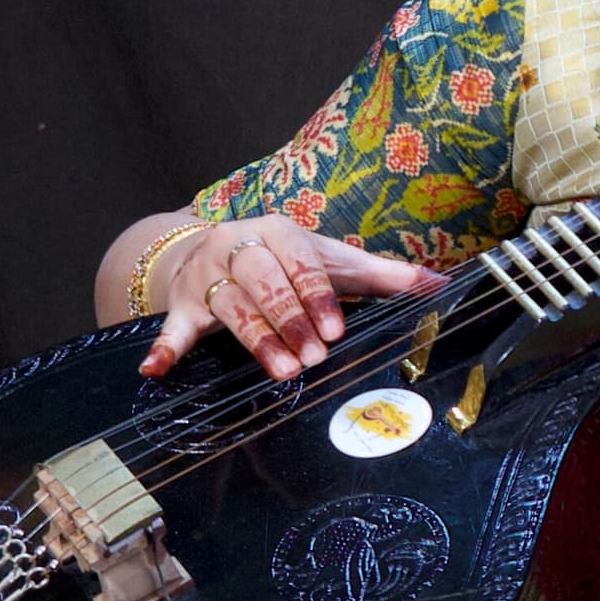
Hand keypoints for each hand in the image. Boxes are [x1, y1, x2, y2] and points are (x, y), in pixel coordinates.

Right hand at [140, 213, 434, 382]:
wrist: (217, 250)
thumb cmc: (289, 262)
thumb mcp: (335, 263)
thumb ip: (386, 276)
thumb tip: (444, 285)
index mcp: (279, 231)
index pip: (299, 262)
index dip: (317, 295)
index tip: (334, 329)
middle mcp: (239, 245)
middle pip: (263, 282)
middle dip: (290, 320)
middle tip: (312, 357)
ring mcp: (207, 275)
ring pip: (229, 306)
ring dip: (254, 338)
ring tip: (282, 370)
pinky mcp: (181, 304)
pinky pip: (171, 326)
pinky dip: (164, 347)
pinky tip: (156, 369)